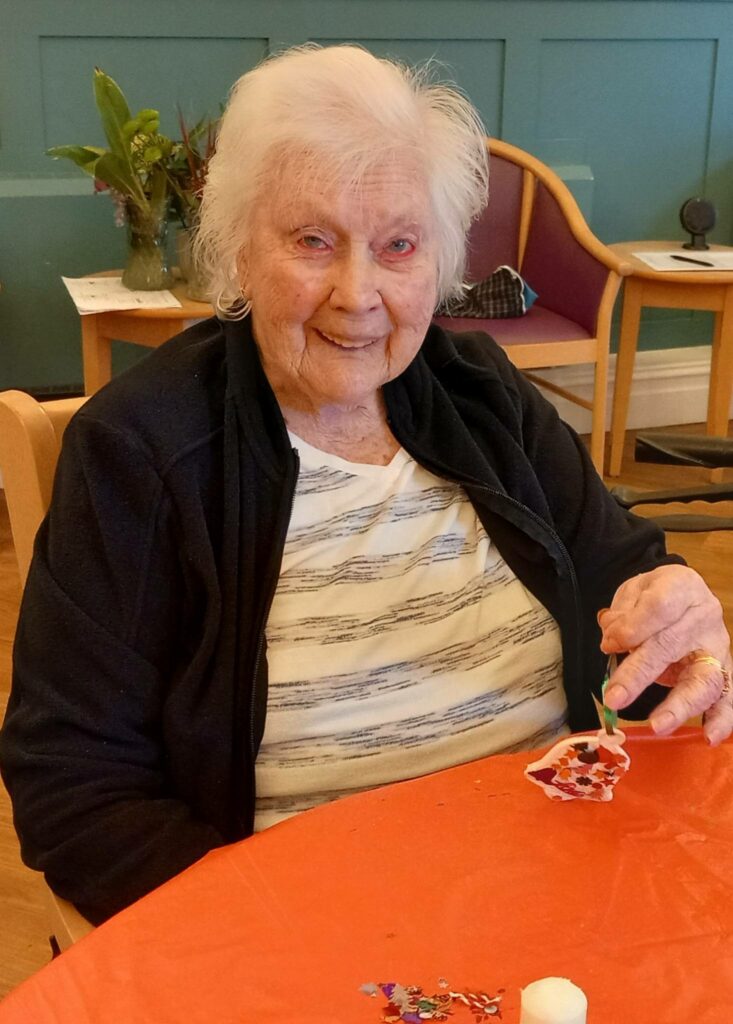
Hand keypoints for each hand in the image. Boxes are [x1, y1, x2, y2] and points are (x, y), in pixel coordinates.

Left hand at [598, 565, 732, 745]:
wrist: (678, 595)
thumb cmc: (653, 595)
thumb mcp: (633, 592)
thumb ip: (622, 616)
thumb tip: (613, 642)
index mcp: (682, 586)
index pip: (659, 607)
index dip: (632, 627)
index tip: (609, 644)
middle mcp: (704, 615)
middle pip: (670, 646)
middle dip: (638, 675)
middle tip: (614, 698)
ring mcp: (717, 645)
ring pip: (703, 678)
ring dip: (679, 705)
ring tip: (658, 725)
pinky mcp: (724, 670)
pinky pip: (727, 697)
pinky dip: (721, 719)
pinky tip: (710, 736)